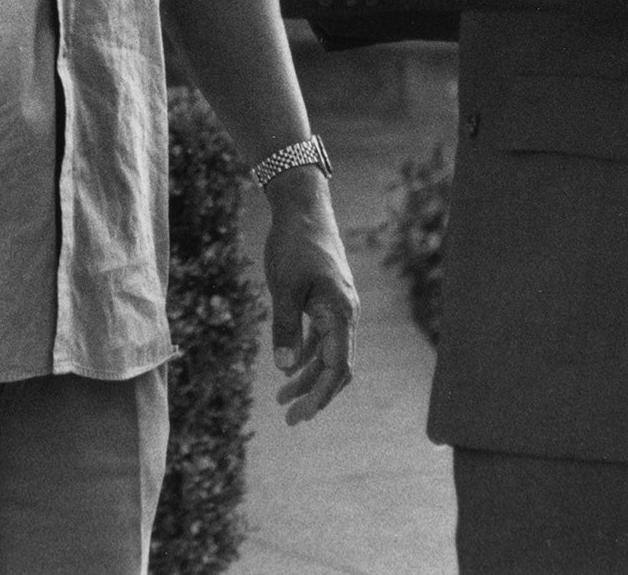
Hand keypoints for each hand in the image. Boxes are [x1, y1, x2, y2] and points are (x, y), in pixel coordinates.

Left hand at [263, 170, 357, 423]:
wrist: (303, 207)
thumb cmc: (294, 245)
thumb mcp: (284, 287)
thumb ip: (285, 328)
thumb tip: (285, 369)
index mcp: (340, 312)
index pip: (337, 366)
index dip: (320, 394)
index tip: (301, 415)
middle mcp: (345, 313)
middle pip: (335, 365)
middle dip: (314, 393)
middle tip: (290, 419)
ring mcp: (337, 306)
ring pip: (327, 352)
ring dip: (308, 376)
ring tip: (282, 399)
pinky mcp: (326, 299)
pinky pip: (321, 336)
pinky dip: (307, 353)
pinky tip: (290, 366)